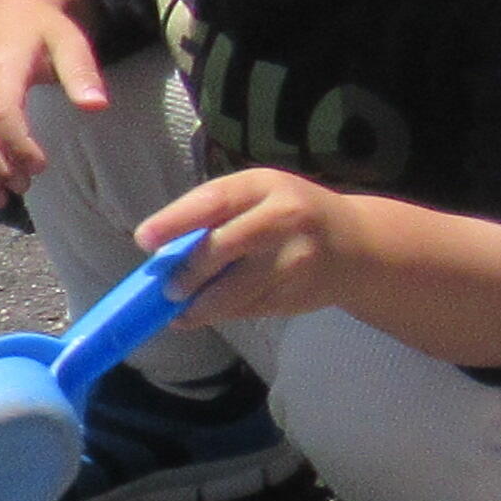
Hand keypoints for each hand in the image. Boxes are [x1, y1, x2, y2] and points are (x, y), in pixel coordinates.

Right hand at [0, 0, 106, 201]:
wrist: (8, 6)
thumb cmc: (44, 27)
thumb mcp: (70, 41)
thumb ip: (81, 73)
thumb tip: (96, 106)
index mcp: (0, 70)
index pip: (0, 116)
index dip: (18, 147)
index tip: (41, 166)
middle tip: (25, 186)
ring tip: (1, 198)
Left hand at [140, 164, 358, 326]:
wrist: (356, 244)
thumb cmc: (288, 213)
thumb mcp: (258, 196)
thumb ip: (217, 214)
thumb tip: (161, 250)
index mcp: (263, 186)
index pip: (214, 200)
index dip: (175, 220)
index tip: (145, 239)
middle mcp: (283, 218)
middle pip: (223, 248)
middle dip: (189, 272)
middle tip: (167, 288)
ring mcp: (294, 259)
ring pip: (235, 290)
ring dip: (200, 306)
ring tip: (180, 310)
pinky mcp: (297, 293)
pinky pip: (249, 309)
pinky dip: (223, 314)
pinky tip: (205, 314)